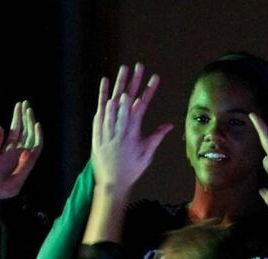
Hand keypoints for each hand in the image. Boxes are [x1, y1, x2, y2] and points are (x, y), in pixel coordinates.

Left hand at [0, 100, 42, 198]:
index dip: (17, 116)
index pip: (15, 128)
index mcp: (8, 146)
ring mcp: (25, 152)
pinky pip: (37, 145)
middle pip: (24, 128)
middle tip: (26, 103)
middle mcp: (18, 147)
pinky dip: (38, 135)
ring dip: (31, 122)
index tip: (18, 105)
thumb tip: (1, 127)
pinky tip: (37, 125)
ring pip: (31, 134)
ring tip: (29, 110)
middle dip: (25, 116)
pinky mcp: (31, 158)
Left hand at [91, 63, 171, 195]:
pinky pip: (99, 112)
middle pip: (126, 101)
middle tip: (138, 66)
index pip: (142, 107)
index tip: (155, 77)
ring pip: (112, 103)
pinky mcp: (97, 132)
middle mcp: (119, 129)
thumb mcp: (147, 154)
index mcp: (133, 133)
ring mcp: (107, 130)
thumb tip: (170, 125)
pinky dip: (102, 97)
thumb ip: (156, 137)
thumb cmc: (131, 169)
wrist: (111, 183)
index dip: (149, 91)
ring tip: (123, 69)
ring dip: (118, 85)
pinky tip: (104, 84)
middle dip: (133, 81)